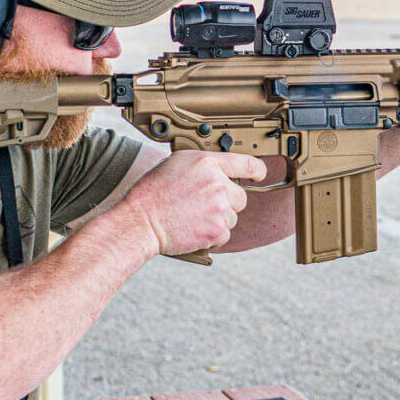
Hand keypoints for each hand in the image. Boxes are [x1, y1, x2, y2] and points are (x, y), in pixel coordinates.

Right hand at [119, 151, 266, 256]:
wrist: (140, 221)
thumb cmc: (152, 193)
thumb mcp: (177, 164)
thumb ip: (204, 166)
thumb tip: (220, 171)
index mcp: (207, 163)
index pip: (246, 164)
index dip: (257, 171)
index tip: (259, 175)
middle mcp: (217, 183)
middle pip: (240, 197)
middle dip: (226, 203)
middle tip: (201, 205)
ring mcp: (219, 207)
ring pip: (232, 217)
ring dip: (218, 220)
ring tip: (192, 217)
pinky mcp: (217, 230)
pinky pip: (225, 234)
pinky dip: (212, 236)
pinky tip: (193, 229)